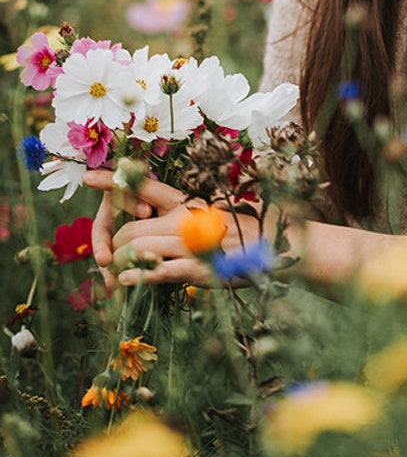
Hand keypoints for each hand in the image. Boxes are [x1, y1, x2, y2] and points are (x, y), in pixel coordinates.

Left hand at [84, 170, 261, 287]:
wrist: (270, 248)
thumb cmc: (236, 232)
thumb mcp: (206, 216)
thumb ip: (177, 217)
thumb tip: (149, 222)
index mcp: (185, 203)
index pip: (144, 187)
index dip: (113, 181)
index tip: (87, 176)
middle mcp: (183, 219)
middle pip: (130, 229)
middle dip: (112, 246)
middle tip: (107, 260)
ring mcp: (188, 243)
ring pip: (137, 250)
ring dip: (119, 264)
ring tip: (113, 275)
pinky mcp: (194, 268)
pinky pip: (155, 272)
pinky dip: (135, 276)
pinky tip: (125, 280)